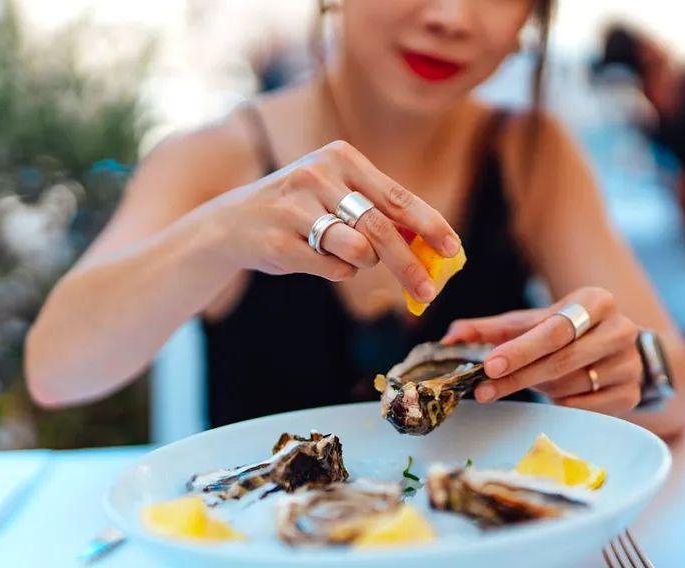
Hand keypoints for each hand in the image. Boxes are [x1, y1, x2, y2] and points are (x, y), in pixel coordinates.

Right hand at [209, 140, 460, 303]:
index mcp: (341, 158)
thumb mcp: (338, 194)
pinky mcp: (280, 241)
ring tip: (345, 253)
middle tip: (429, 292)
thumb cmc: (301, 209)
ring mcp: (296, 208)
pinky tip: (316, 257)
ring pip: (357, 251)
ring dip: (362, 263)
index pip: (397, 196)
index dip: (430, 225)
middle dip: (409, 265)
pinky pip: (331, 269)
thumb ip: (380, 212)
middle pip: (381, 229)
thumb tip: (431, 245)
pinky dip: (336, 271)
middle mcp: (318, 176)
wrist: (232, 223)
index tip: (453, 249)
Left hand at [441, 287, 642, 414]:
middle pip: (561, 360)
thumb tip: (449, 337)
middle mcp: (621, 329)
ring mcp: (629, 364)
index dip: (519, 350)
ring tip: (529, 379)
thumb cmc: (564, 332)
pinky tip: (554, 390)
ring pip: (569, 384)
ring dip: (539, 386)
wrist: (616, 348)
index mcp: (596, 301)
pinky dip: (560, 401)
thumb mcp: (530, 323)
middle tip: (483, 390)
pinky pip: (583, 406)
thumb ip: (490, 329)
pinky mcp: (631, 394)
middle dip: (518, 376)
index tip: (488, 365)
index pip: (554, 329)